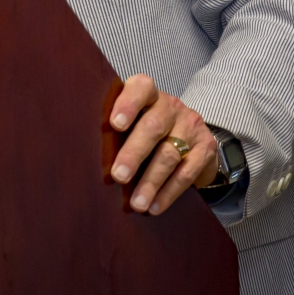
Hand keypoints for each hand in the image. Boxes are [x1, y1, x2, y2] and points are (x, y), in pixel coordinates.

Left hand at [108, 75, 219, 214]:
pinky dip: (168, 192)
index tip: (114, 124)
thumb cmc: (148, 130)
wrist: (192, 137)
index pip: (141, 88)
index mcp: (149, 94)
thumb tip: (87, 157)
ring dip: (151, 182)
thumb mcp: (134, 122)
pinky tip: (155, 206)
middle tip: (119, 176)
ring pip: (169, 154)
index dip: (127, 104)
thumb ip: (117, 131)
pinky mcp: (205, 148)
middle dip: (134, 154)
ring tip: (137, 203)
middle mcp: (171, 106)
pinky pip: (186, 173)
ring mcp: (191, 126)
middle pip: (153, 127)